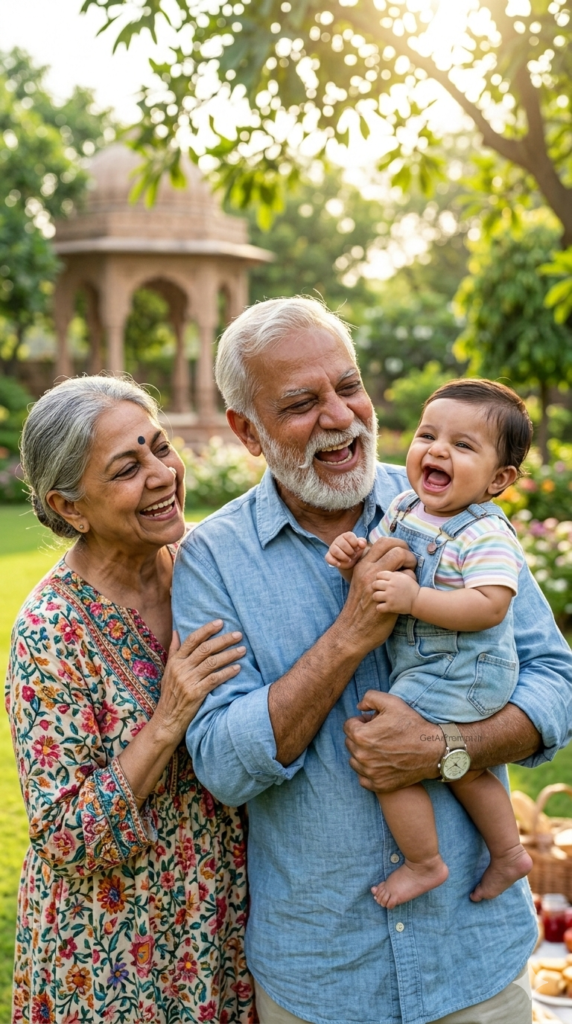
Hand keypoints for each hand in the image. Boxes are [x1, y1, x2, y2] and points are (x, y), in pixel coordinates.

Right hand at [153, 620, 245, 744]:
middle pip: (205, 649)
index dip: (207, 629)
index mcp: (175, 661)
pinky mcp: (196, 694)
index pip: (192, 639)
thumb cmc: (169, 694)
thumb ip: (174, 651)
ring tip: (243, 649)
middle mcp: (181, 669)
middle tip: (238, 634)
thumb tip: (175, 631)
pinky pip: (215, 679)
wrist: (167, 720)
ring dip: (229, 655)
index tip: (221, 622)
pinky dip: (227, 672)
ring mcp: (188, 681)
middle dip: (223, 640)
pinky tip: (238, 668)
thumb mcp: (168, 671)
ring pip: (212, 662)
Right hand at [326, 532, 366, 569]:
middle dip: (350, 551)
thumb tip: (361, 543)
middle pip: (342, 543)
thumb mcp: (361, 546)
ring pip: (335, 550)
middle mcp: (338, 540)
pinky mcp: (329, 556)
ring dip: (343, 556)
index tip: (357, 548)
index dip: (354, 543)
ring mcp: (332, 548)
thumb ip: (363, 542)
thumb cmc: (356, 551)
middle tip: (354, 555)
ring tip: (349, 560)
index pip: (349, 535)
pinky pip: (328, 558)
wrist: (351, 561)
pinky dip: (334, 562)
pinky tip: (340, 564)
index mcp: (346, 536)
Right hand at [335, 538, 417, 656]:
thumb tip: (384, 561)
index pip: (382, 542)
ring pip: (401, 557)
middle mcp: (369, 570)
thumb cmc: (357, 608)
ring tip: (410, 572)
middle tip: (410, 559)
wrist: (353, 632)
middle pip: (393, 545)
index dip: (396, 544)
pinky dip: (411, 579)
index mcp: (361, 566)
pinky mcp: (388, 594)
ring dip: (411, 563)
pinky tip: (408, 587)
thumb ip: (369, 570)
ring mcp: (379, 581)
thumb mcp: (358, 583)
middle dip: (406, 549)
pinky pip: (407, 577)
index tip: (401, 553)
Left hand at [343, 690, 442, 792]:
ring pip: (355, 761)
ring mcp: (370, 773)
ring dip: (363, 754)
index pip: (348, 726)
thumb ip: (369, 698)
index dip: (361, 721)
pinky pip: (363, 778)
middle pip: (350, 743)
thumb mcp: (392, 702)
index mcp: (361, 736)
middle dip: (361, 737)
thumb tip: (359, 706)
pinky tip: (382, 764)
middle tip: (379, 735)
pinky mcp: (378, 785)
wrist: (433, 750)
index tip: (374, 722)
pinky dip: (369, 772)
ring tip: (381, 749)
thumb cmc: (412, 725)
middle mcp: (362, 756)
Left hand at [372, 570, 419, 614]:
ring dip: (377, 597)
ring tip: (381, 599)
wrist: (418, 600)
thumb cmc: (411, 588)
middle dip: (376, 587)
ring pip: (375, 596)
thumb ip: (394, 574)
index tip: (382, 582)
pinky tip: (384, 606)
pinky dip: (380, 608)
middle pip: (374, 584)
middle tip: (380, 590)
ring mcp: (390, 597)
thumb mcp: (404, 576)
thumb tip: (384, 574)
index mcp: (394, 578)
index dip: (379, 579)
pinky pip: (378, 607)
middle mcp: (391, 586)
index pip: (379, 575)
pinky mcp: (391, 606)